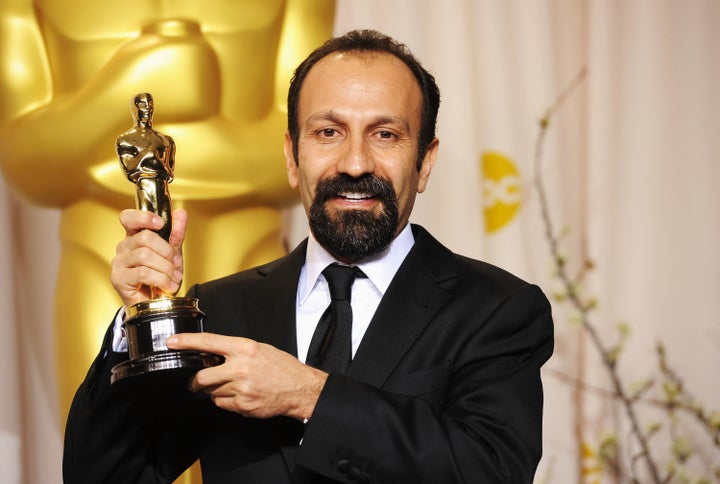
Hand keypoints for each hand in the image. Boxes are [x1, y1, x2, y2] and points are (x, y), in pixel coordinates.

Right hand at [110, 208, 186, 306]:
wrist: (156, 303)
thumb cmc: (161, 277)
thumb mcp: (173, 254)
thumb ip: (176, 234)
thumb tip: (180, 213)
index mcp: (134, 236)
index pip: (128, 218)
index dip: (143, 217)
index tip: (161, 223)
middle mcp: (123, 247)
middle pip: (145, 237)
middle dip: (167, 251)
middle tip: (177, 263)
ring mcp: (119, 262)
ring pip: (145, 255)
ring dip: (166, 268)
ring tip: (175, 277)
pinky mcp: (118, 278)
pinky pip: (143, 273)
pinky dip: (161, 279)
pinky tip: (168, 285)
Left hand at [166, 332, 327, 420]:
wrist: (299, 388)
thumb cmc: (282, 367)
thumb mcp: (259, 349)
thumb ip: (235, 351)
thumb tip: (212, 354)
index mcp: (244, 348)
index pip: (208, 342)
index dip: (186, 342)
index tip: (172, 342)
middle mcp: (240, 368)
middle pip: (202, 376)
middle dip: (195, 381)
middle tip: (195, 382)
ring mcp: (240, 388)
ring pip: (212, 392)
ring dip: (215, 391)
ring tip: (232, 386)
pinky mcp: (242, 405)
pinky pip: (222, 404)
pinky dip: (225, 401)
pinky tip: (240, 395)